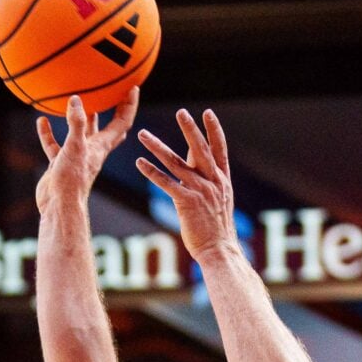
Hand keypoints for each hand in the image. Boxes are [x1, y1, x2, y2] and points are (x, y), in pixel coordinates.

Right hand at [35, 89, 140, 214]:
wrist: (58, 206)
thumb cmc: (72, 179)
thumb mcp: (75, 147)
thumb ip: (76, 123)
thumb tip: (75, 99)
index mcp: (102, 146)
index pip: (122, 121)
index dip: (129, 104)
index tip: (132, 87)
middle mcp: (92, 150)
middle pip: (107, 127)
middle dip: (112, 109)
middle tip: (112, 91)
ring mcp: (76, 157)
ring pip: (80, 134)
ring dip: (80, 119)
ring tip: (77, 101)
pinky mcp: (60, 164)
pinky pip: (55, 144)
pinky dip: (49, 133)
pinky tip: (42, 120)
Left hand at [135, 108, 237, 263]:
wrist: (219, 249)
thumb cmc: (216, 228)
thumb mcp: (219, 200)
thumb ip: (209, 180)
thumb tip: (196, 165)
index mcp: (222, 179)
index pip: (219, 148)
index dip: (214, 130)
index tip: (208, 113)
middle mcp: (212, 181)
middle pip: (199, 149)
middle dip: (190, 129)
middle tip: (181, 112)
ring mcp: (200, 190)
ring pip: (176, 163)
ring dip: (157, 147)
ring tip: (143, 134)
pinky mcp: (186, 202)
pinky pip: (166, 183)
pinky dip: (151, 171)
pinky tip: (140, 162)